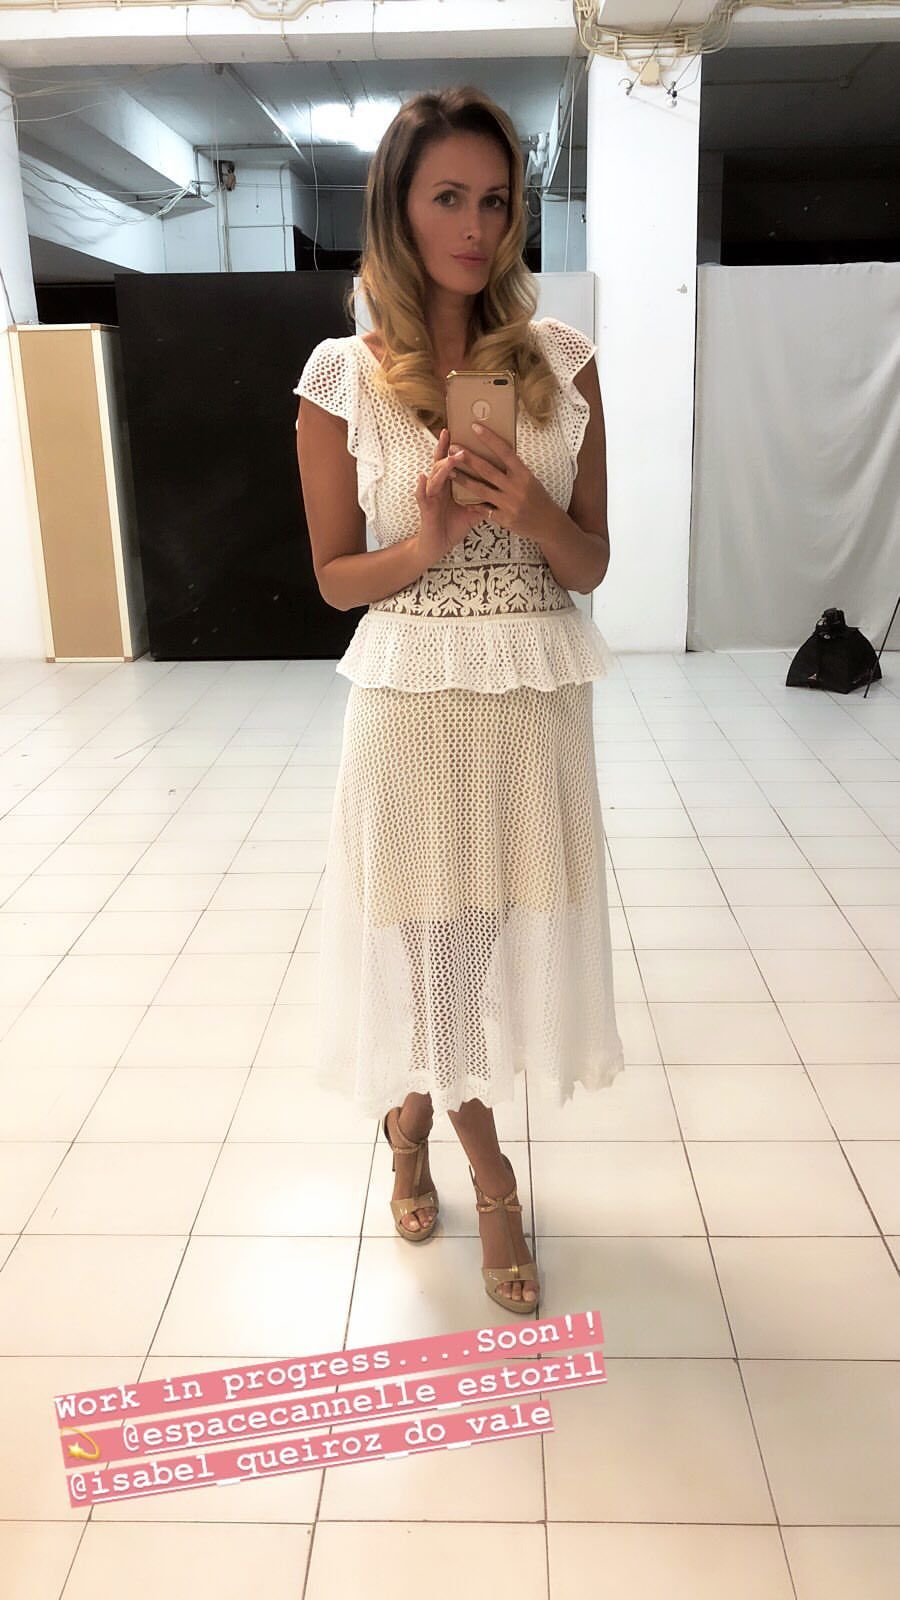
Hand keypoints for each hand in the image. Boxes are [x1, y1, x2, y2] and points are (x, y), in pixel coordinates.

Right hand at [414, 427, 493, 566]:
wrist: (438, 547)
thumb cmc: (452, 528)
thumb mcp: (472, 512)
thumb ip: (483, 500)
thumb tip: (502, 491)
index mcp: (449, 485)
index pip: (452, 462)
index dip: (454, 448)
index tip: (461, 432)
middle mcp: (438, 487)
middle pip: (440, 463)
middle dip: (444, 449)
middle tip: (449, 433)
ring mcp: (430, 496)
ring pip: (434, 476)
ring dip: (442, 466)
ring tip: (450, 456)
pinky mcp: (425, 509)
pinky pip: (422, 496)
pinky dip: (421, 487)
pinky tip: (423, 477)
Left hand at [449, 423, 553, 541]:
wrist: (548, 524)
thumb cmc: (538, 498)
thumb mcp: (530, 479)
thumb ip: (514, 468)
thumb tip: (498, 450)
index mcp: (523, 474)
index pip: (505, 451)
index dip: (489, 438)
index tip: (475, 427)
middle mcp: (516, 487)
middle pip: (487, 470)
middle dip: (468, 458)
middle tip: (452, 448)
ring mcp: (509, 504)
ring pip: (481, 490)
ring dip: (464, 480)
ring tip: (450, 472)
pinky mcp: (505, 519)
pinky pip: (484, 510)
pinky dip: (473, 504)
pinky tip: (461, 499)